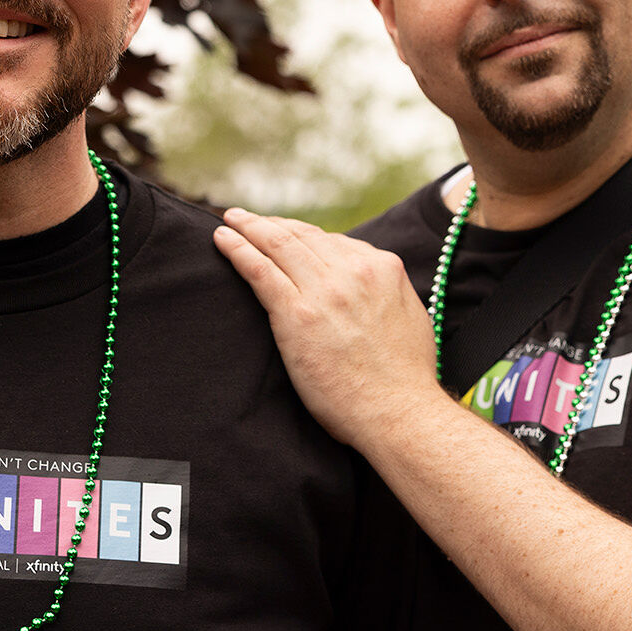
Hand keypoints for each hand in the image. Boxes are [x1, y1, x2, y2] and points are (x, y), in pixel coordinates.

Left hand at [214, 208, 441, 441]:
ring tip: (230, 221)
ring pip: (278, 244)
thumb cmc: (405, 378)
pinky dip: (237, 249)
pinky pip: (259, 270)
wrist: (398, 412)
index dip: (304, 237)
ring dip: (249, 227)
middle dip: (271, 224)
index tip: (285, 236)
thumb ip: (387, 294)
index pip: (334, 242)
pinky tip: (222, 240)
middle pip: (303, 237)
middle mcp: (354, 270)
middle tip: (247, 218)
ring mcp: (324, 290)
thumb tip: (372, 289)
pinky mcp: (296, 314)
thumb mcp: (410, 317)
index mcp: (383, 268)